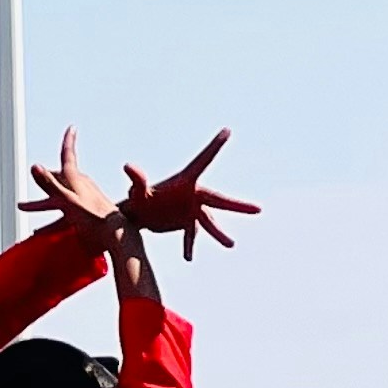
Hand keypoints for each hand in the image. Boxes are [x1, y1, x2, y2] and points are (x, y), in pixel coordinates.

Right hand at [20, 127, 123, 240]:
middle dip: (47, 179)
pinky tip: (58, 224)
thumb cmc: (94, 220)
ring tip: (32, 211)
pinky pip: (70, 208)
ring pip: (64, 194)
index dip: (68, 141)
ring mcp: (88, 199)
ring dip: (48, 199)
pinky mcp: (91, 213)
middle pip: (61, 177)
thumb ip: (50, 184)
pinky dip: (59, 212)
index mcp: (77, 181)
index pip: (68, 156)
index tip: (72, 128)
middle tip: (36, 176)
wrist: (118, 238)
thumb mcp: (67, 201)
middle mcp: (83, 187)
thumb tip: (34, 166)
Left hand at [123, 130, 258, 258]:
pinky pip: (192, 235)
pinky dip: (189, 245)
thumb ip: (137, 180)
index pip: (203, 160)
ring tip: (231, 245)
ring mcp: (192, 210)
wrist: (139, 215)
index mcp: (185, 181)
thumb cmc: (139, 197)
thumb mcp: (138, 191)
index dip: (215, 146)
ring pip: (209, 222)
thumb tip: (128, 167)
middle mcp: (194, 194)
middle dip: (238, 206)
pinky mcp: (188, 223)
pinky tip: (187, 257)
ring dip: (219, 234)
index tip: (227, 130)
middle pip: (219, 200)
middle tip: (259, 210)